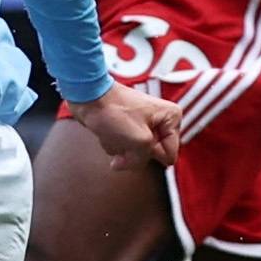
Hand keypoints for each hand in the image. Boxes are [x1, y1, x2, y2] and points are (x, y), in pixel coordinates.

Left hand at [67, 82, 181, 170]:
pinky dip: (113, 143)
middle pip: (151, 155)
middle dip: (133, 152)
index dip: (151, 154)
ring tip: (113, 132)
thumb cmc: (114, 112)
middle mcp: (161, 120)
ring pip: (135, 153)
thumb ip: (142, 160)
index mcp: (171, 118)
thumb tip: (124, 163)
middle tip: (122, 137)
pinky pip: (124, 146)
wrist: (88, 96)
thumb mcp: (138, 142)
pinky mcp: (127, 126)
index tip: (137, 140)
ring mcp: (143, 123)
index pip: (168, 155)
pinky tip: (106, 132)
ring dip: (120, 148)